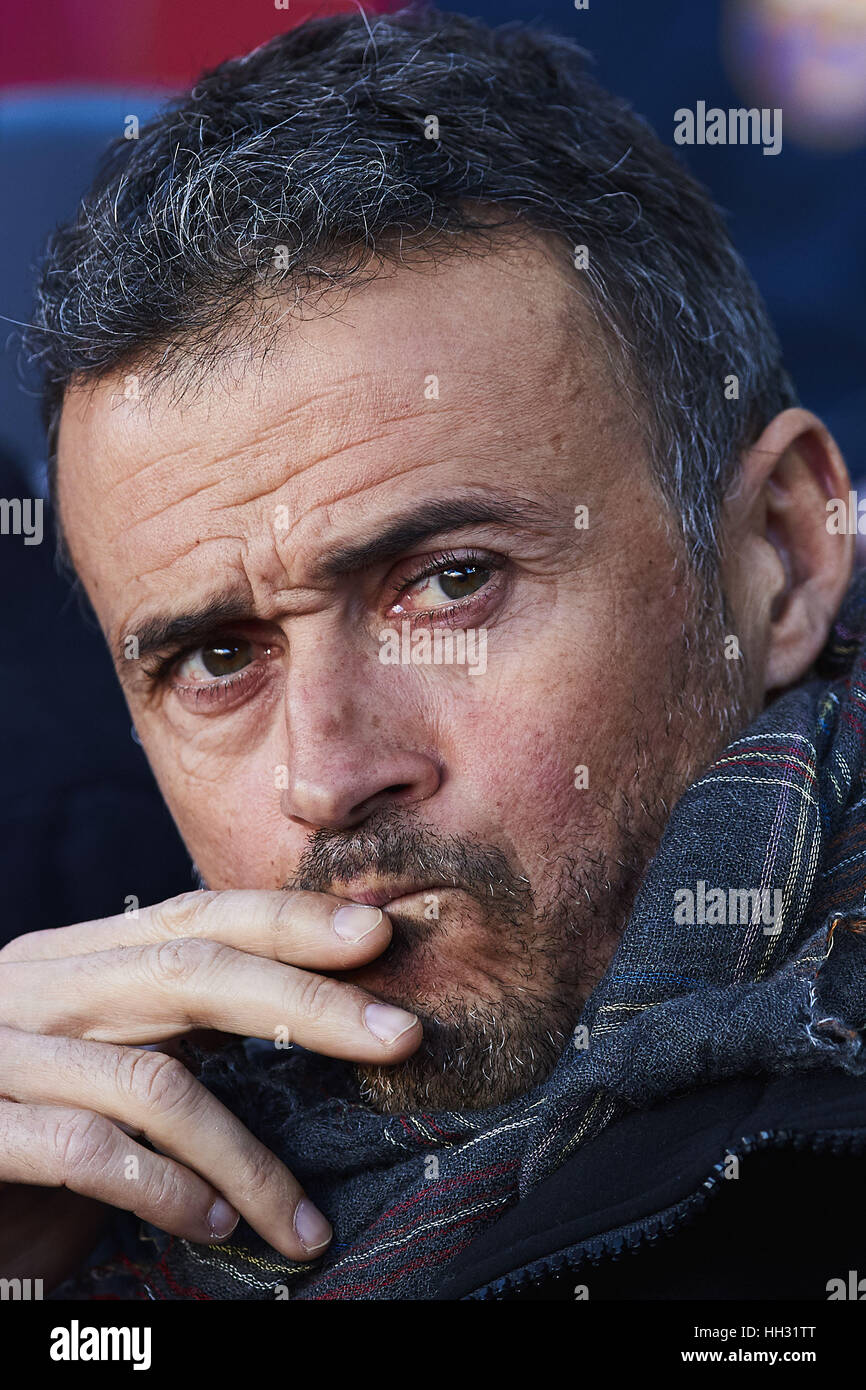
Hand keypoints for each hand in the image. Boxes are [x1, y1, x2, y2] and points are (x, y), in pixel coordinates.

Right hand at [0, 890, 419, 1284]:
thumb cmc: (18, 1134)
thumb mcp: (100, 1066)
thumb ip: (173, 1036)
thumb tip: (310, 1022)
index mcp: (76, 961)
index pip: (196, 915)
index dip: (289, 921)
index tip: (378, 941)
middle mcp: (38, 986)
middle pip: (191, 971)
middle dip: (305, 1002)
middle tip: (399, 1035)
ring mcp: (2, 1054)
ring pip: (154, 1080)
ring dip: (248, 1157)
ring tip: (301, 1220)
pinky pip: (90, 1153)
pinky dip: (166, 1189)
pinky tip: (212, 1223)